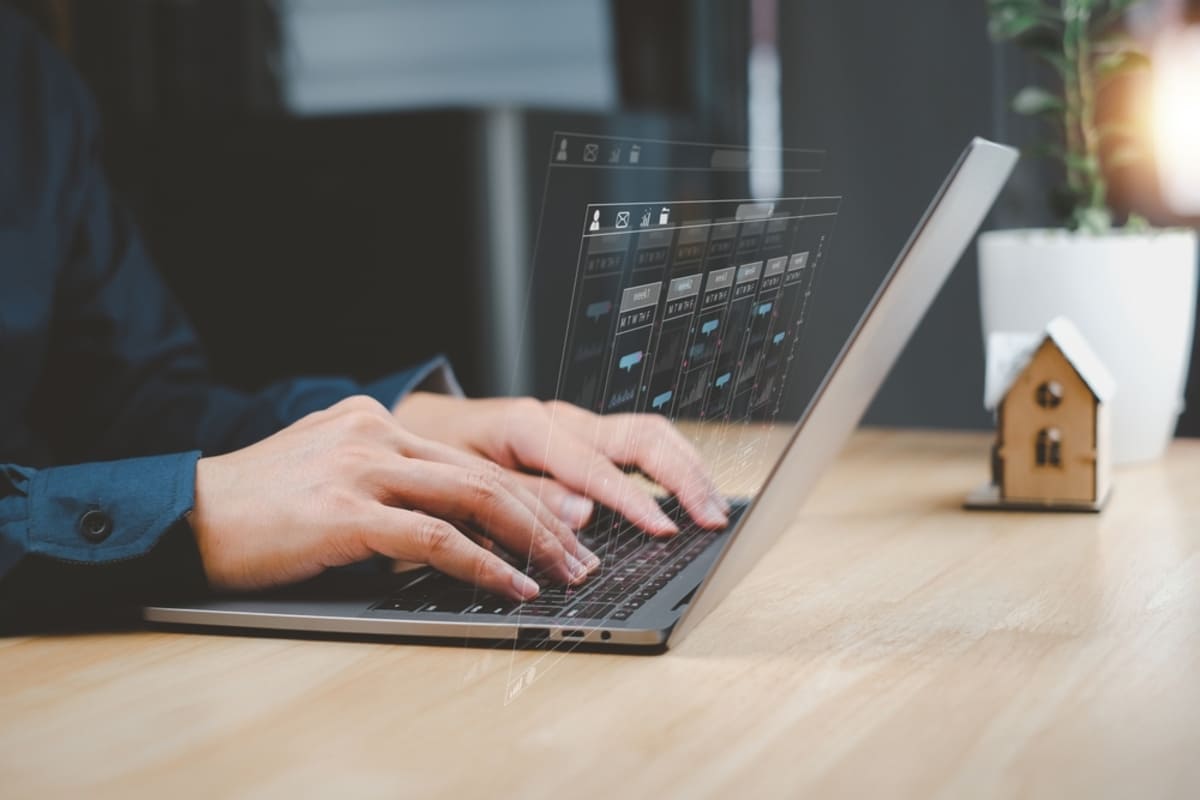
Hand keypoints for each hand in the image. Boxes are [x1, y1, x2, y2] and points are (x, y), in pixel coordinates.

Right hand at [189, 396, 598, 598]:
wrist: (186, 515)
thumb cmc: (259, 510)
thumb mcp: (334, 482)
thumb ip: (392, 488)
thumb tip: (457, 529)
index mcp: (376, 423)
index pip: (472, 460)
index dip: (529, 495)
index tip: (569, 525)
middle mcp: (377, 434)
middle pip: (486, 475)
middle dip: (547, 520)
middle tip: (585, 554)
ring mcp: (362, 468)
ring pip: (473, 497)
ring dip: (531, 540)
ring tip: (565, 572)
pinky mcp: (346, 511)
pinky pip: (434, 537)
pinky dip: (482, 563)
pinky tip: (510, 585)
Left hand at [391, 394, 729, 533]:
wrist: (428, 431)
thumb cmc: (440, 458)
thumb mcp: (464, 483)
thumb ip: (522, 499)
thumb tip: (582, 518)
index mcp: (531, 428)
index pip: (596, 466)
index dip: (633, 501)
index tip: (665, 529)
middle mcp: (564, 421)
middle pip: (642, 436)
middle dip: (683, 476)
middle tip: (712, 517)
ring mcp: (579, 427)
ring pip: (651, 435)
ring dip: (687, 469)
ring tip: (714, 508)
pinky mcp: (587, 439)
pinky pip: (640, 446)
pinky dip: (671, 467)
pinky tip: (690, 493)